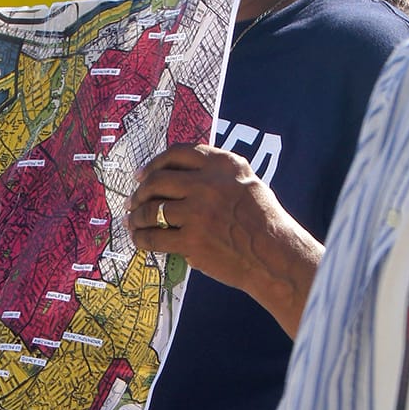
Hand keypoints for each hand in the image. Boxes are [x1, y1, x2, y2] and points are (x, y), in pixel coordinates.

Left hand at [128, 144, 321, 337]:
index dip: (154, 164)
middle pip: (158, 181)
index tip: (143, 175)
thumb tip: (181, 173)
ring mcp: (198, 212)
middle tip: (134, 201)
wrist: (275, 256)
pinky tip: (140, 240)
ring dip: (137, 217)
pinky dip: (142, 239)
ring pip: (151, 210)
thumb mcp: (247, 182)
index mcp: (223, 164)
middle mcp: (208, 184)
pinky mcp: (191, 240)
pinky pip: (154, 238)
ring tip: (133, 222)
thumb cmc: (264, 221)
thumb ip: (218, 173)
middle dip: (140, 192)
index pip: (177, 153)